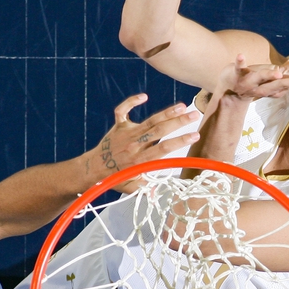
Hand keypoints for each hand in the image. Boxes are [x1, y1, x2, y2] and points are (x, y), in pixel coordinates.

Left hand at [85, 94, 200, 185]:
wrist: (93, 168)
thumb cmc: (115, 178)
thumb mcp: (132, 187)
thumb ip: (147, 188)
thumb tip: (159, 192)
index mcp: (140, 160)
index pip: (164, 149)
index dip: (180, 141)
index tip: (195, 135)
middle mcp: (135, 145)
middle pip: (160, 130)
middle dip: (179, 122)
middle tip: (195, 114)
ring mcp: (126, 133)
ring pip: (149, 120)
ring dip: (167, 112)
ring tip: (182, 106)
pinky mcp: (118, 126)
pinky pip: (123, 110)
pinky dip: (131, 102)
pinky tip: (144, 96)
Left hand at [214, 51, 288, 103]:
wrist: (229, 91)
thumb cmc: (257, 80)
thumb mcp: (276, 75)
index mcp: (275, 86)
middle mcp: (264, 86)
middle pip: (281, 84)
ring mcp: (250, 81)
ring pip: (262, 78)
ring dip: (270, 76)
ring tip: (278, 73)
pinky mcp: (237, 74)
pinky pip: (239, 67)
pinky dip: (240, 62)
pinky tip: (241, 55)